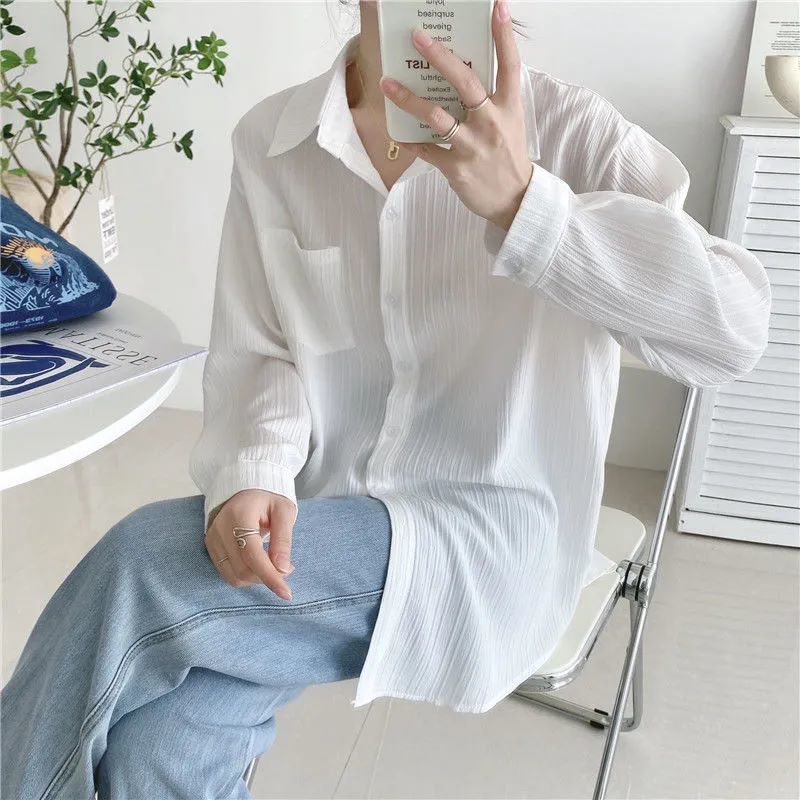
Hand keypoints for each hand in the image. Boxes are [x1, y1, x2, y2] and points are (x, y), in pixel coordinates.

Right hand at [204, 489, 295, 598]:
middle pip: (243, 569)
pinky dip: (246, 575)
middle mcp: (220, 528)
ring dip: (257, 578)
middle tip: (285, 566)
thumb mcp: (284, 511)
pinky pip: (227, 572)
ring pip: (234, 576)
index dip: (270, 576)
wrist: (245, 489)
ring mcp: (212, 539)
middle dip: (267, 576)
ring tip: (272, 563)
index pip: (253, 555)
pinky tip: (258, 563)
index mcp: (240, 515)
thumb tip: (283, 570)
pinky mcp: (210, 546)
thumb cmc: (268, 499)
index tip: (287, 593)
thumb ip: (283, 540)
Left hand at [379, 0, 533, 230]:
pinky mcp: (456, 168)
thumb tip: (463, 72)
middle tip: (418, 37)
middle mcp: (491, 122)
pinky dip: (409, 140)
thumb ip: (492, 98)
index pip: (509, 65)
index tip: (496, 7)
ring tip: (387, 83)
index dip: (504, 35)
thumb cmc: (508, 156)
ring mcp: (472, 146)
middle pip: (465, 83)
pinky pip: (426, 150)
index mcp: (508, 107)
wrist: (514, 200)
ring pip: (437, 116)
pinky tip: (395, 130)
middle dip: (440, 57)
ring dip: (409, 99)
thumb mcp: (510, 122)